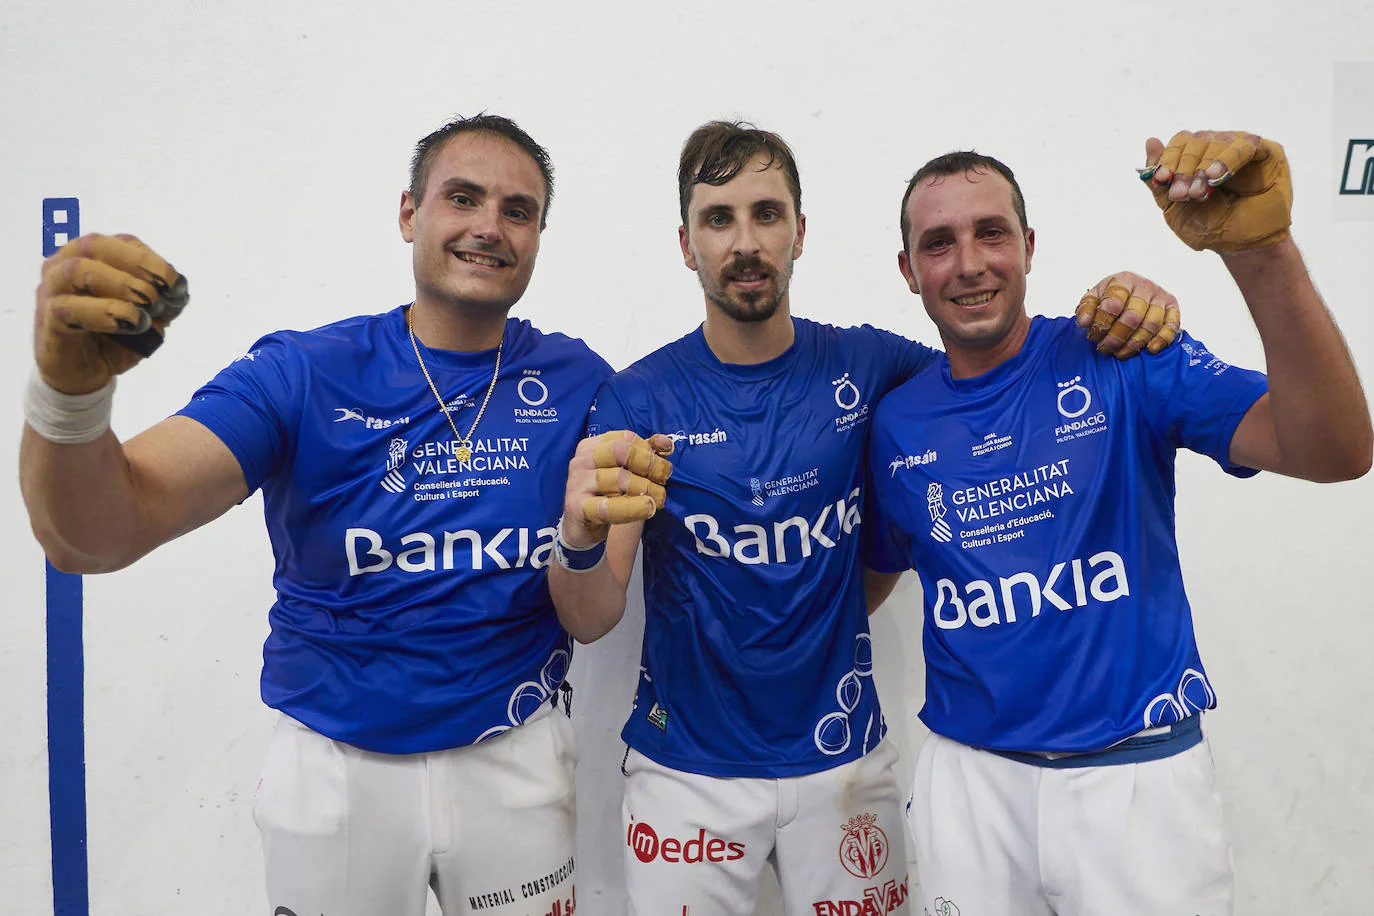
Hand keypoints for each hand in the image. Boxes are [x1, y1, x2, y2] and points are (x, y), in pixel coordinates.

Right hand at [35, 233, 188, 393]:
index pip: (123, 243)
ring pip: (77, 271)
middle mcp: (65, 266)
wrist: (85, 375)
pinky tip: (133, 323)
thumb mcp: (147, 318)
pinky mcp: (49, 321)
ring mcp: (51, 291)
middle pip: (96, 246)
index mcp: (91, 257)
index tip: (177, 285)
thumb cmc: (114, 338)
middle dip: (138, 265)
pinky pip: (70, 309)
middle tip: (163, 293)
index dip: (153, 260)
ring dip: (121, 285)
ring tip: (149, 306)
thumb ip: (162, 304)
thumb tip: (177, 295)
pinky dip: (107, 313)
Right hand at [562, 430, 673, 546]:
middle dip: (649, 464)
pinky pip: (608, 507)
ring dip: (646, 489)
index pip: (626, 438)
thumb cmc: (604, 495)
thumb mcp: (623, 471)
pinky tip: (647, 508)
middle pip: (621, 452)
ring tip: (658, 499)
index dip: (649, 449)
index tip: (663, 462)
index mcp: (592, 446)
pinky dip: (632, 507)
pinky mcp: (577, 508)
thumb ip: (644, 454)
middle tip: (664, 480)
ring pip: (619, 478)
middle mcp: (582, 460)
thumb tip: (666, 443)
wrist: (578, 528)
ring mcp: (578, 483)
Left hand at [1075, 271, 1180, 358]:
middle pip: (1132, 317)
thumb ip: (1086, 308)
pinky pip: (1171, 326)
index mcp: (1123, 280)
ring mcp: (1161, 296)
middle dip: (1116, 337)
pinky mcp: (1173, 307)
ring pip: (1151, 324)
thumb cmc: (1112, 295)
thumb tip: (1084, 322)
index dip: (1102, 323)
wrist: (1134, 288)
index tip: (1093, 336)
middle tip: (1105, 348)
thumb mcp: (1095, 297)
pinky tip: (1150, 349)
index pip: (1113, 304)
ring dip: (1134, 343)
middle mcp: (1145, 286)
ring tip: (1119, 353)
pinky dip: (1162, 340)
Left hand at [1139, 130, 1291, 251]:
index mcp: (1196, 157)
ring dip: (1203, 168)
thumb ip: (1159, 180)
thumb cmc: (1208, 227)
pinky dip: (1228, 159)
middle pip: (1196, 141)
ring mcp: (1243, 148)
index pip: (1180, 143)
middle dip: (1185, 169)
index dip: (1168, 159)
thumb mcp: (1174, 208)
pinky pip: (1246, 145)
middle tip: (1183, 194)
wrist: (1241, 246)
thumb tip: (1150, 141)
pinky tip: (1216, 177)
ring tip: (1199, 193)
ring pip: (1218, 142)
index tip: (1162, 180)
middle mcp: (1219, 147)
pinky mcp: (1268, 152)